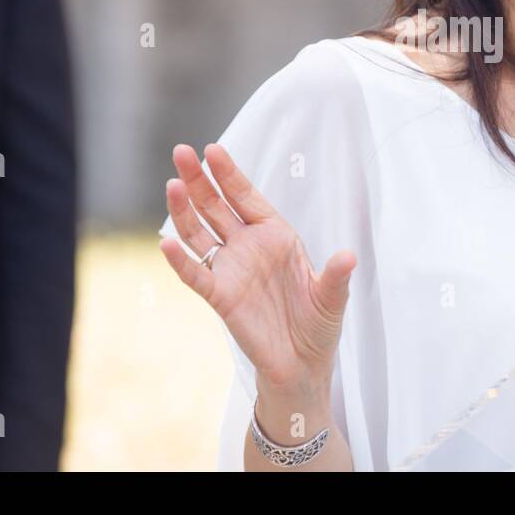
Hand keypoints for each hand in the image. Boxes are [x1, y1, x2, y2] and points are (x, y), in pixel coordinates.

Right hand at [159, 143, 356, 399]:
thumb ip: (336, 276)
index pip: (246, 196)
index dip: (229, 174)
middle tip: (181, 152)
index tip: (213, 150)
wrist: (302, 364)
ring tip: (171, 185)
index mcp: (274, 235)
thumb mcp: (331, 297)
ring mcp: (231, 269)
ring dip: (183, 211)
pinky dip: (179, 260)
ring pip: (199, 233)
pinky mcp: (220, 296)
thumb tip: (349, 256)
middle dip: (198, 180)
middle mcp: (248, 246)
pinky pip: (195, 274)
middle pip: (216, 206)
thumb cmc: (317, 324)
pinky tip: (165, 242)